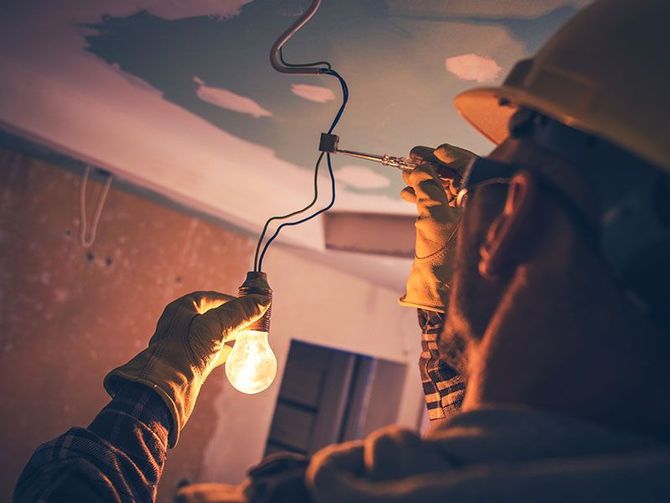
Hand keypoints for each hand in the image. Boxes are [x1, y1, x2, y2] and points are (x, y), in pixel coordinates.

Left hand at [104, 289, 270, 446]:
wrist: (164, 392)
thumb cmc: (184, 353)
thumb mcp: (214, 327)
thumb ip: (238, 313)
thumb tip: (262, 300)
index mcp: (182, 309)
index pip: (212, 298)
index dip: (232, 301)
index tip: (251, 306)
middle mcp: (181, 324)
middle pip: (213, 315)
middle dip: (233, 318)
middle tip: (252, 322)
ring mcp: (184, 344)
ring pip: (212, 334)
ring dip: (229, 334)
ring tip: (247, 337)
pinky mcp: (188, 362)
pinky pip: (210, 352)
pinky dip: (223, 352)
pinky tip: (235, 355)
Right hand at [399, 143, 476, 311]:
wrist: (438, 297)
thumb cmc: (444, 261)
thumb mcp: (434, 219)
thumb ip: (428, 189)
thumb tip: (422, 167)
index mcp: (489, 205)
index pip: (476, 170)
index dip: (453, 157)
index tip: (434, 150)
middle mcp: (484, 210)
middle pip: (462, 178)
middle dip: (435, 167)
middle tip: (413, 157)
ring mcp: (470, 222)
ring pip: (449, 192)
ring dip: (427, 181)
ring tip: (406, 174)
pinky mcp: (456, 232)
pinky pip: (442, 206)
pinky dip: (426, 198)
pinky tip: (407, 192)